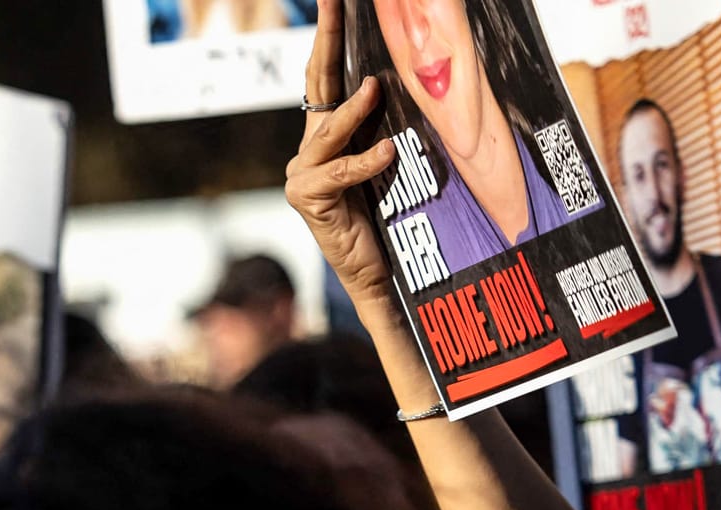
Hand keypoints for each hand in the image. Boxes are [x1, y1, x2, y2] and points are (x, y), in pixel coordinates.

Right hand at [283, 0, 399, 317]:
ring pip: (327, 133)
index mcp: (329, 131)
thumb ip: (396, 122)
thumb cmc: (391, 214)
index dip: (331, 34)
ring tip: (374, 91)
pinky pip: (338, 173)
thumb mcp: (396, 155)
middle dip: (326, 42)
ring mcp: (301, 174)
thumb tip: (418, 78)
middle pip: (317, 84)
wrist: (377, 271)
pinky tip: (387, 154)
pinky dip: (363, 162)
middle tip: (333, 4)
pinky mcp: (307, 199)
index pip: (329, 73)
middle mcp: (308, 147)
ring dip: (351, 113)